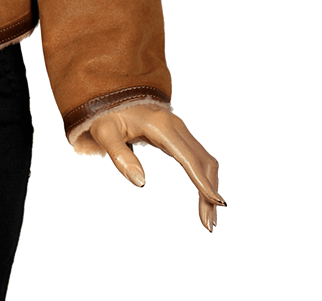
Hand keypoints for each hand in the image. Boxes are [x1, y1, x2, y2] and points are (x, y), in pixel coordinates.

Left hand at [88, 104, 223, 230]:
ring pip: (204, 161)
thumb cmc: (105, 115)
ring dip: (210, 188)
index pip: (188, 158)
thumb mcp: (105, 134)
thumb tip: (141, 183)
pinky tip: (204, 196)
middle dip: (209, 193)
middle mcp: (175, 125)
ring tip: (208, 219)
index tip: (216, 204)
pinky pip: (197, 158)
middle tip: (209, 225)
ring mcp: (179, 128)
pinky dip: (204, 178)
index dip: (203, 181)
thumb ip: (120, 156)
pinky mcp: (178, 134)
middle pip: (202, 162)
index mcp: (159, 126)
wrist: (109, 95)